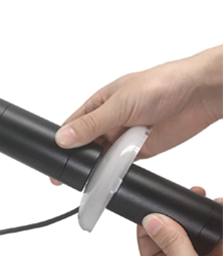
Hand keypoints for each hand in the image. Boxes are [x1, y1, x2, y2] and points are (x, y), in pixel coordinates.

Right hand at [51, 46, 222, 184]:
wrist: (201, 93)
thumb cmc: (163, 83)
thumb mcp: (120, 103)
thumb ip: (92, 124)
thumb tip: (63, 137)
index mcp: (99, 104)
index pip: (72, 126)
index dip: (62, 140)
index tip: (55, 154)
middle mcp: (109, 121)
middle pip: (84, 145)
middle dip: (78, 157)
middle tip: (68, 172)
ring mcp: (124, 137)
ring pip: (102, 158)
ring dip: (99, 165)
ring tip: (95, 170)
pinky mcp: (139, 151)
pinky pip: (121, 166)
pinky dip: (116, 171)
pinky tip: (113, 172)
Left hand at [139, 187, 222, 255]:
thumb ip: (172, 246)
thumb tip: (152, 220)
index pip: (147, 237)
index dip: (151, 217)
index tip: (160, 201)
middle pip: (172, 227)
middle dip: (181, 211)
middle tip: (194, 192)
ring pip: (196, 226)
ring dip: (203, 213)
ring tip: (212, 202)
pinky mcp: (222, 252)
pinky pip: (218, 229)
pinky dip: (220, 219)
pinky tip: (222, 211)